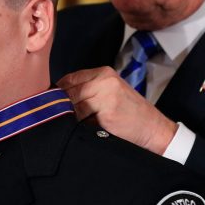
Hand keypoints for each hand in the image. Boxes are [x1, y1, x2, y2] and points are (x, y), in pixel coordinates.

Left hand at [57, 67, 177, 154]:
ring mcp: (106, 95)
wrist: (154, 129)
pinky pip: (80, 118)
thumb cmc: (130, 114)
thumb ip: (88, 91)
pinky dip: (76, 125)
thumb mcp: (110, 94)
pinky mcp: (107, 111)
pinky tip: (81, 130)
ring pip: (72, 105)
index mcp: (104, 73)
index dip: (57, 92)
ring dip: (67, 116)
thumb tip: (56, 99)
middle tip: (54, 118)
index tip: (50, 104)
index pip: (69, 78)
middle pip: (68, 91)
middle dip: (59, 105)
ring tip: (68, 125)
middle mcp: (104, 80)